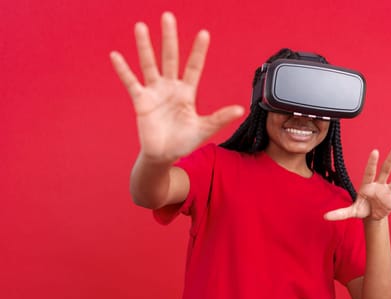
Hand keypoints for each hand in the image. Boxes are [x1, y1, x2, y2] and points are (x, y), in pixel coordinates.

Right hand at [110, 12, 243, 161]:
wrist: (163, 155)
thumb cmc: (184, 142)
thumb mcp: (204, 129)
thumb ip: (219, 118)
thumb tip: (240, 109)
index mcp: (187, 92)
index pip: (194, 67)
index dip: (198, 51)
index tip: (204, 33)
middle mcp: (170, 87)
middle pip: (170, 57)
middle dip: (170, 38)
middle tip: (168, 16)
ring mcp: (155, 92)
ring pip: (149, 65)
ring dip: (145, 46)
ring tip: (141, 26)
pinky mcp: (141, 101)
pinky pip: (131, 82)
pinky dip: (123, 70)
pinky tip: (115, 55)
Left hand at [324, 148, 390, 220]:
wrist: (371, 216)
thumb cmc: (361, 209)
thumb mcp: (350, 211)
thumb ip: (339, 213)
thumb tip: (324, 217)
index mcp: (367, 185)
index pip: (369, 172)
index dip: (372, 162)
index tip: (375, 151)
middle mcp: (379, 185)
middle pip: (385, 171)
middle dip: (390, 161)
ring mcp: (388, 192)